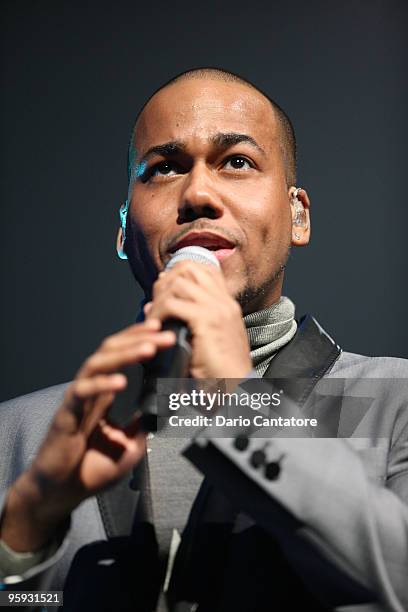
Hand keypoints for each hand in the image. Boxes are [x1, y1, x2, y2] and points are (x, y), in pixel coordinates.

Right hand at [0, 318, 175, 551]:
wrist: (62, 494)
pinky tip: (121, 382)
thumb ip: (144, 425)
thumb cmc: (90, 469)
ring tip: (149, 348)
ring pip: (98, 363)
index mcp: (105, 393)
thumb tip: (164, 412)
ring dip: (125, 353)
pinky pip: (82, 392)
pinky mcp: (66, 415)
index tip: (163, 330)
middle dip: (139, 338)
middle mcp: (91, 389)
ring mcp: (78, 399)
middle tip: (166, 335)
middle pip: (112, 350)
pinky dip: (102, 384)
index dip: (140, 338)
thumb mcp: (129, 446)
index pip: (122, 354)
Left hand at [146, 261, 251, 378]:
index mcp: (227, 304)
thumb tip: (153, 306)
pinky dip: (158, 313)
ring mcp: (217, 308)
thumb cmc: (219, 371)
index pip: (204, 269)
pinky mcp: (206, 320)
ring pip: (178, 284)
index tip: (165, 291)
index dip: (179, 274)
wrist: (236, 389)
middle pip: (189, 269)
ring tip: (153, 317)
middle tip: (155, 302)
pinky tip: (155, 327)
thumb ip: (185, 320)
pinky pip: (173, 304)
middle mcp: (224, 301)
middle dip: (166, 281)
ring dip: (160, 298)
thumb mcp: (206, 339)